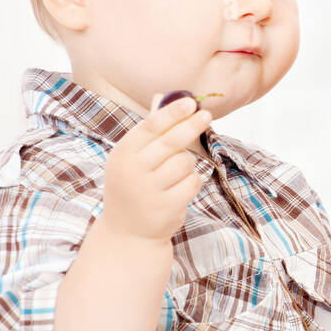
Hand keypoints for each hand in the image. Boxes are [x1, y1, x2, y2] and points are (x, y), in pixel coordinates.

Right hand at [101, 93, 212, 242]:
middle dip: (192, 126)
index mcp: (122, 154)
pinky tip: (179, 189)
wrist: (127, 231)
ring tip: (175, 174)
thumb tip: (170, 99)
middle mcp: (133, 171)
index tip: (190, 102)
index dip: (172, 112)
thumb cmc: (134, 185)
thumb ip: (151, 132)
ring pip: (185, 162)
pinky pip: (193, 182)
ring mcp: (149, 190)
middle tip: (207, 115)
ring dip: (187, 164)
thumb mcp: (132, 159)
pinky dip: (192, 182)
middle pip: (171, 142)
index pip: (150, 127)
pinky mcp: (167, 206)